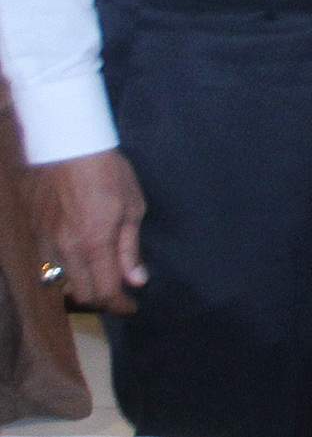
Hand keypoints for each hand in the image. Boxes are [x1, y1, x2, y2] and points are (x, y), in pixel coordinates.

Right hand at [30, 149, 146, 313]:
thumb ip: (130, 247)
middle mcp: (64, 249)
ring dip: (79, 284)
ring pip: (59, 280)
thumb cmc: (108, 172)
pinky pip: (46, 262)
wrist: (66, 145)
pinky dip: (62, 268)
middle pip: (80, 293)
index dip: (120, 305)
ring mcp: (44, 241)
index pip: (105, 291)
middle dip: (101, 299)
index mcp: (94, 243)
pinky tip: (76, 257)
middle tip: (117, 293)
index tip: (131, 308)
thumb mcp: (132, 206)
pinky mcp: (33, 231)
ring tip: (97, 276)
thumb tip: (136, 280)